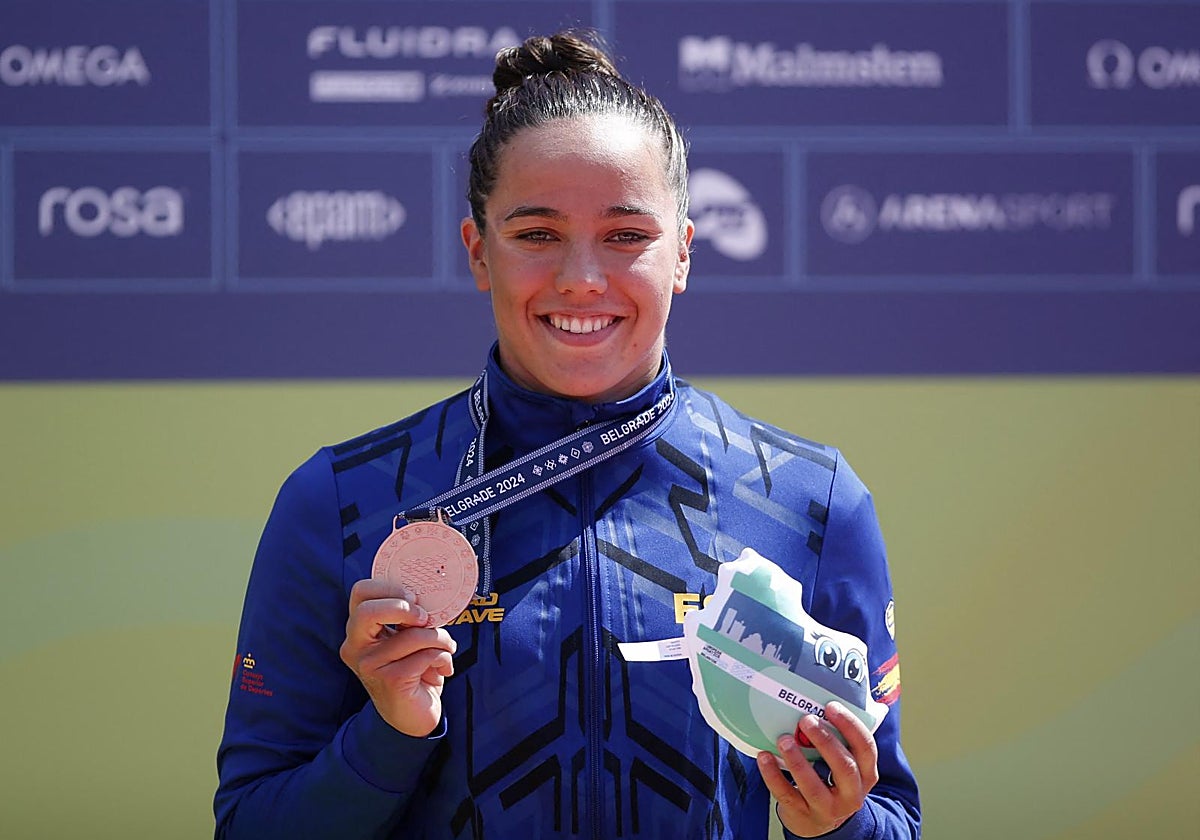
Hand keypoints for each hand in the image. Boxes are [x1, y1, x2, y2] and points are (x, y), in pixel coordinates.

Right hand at [340, 578, 457, 736]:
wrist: (412, 717)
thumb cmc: (412, 671)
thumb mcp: (407, 639)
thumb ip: (408, 619)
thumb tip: (427, 600)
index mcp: (358, 631)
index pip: (361, 593)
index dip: (389, 587)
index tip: (413, 598)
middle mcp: (356, 647)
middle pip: (369, 610)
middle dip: (404, 608)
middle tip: (425, 618)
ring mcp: (370, 665)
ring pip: (412, 635)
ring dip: (440, 639)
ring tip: (446, 648)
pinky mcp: (391, 680)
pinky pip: (427, 654)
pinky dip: (443, 658)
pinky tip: (442, 669)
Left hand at [757, 701, 879, 837]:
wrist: (819, 823)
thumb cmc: (832, 781)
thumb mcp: (845, 763)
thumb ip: (841, 739)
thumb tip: (822, 697)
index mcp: (866, 775)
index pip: (866, 748)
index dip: (850, 726)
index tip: (831, 706)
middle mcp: (852, 794)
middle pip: (845, 767)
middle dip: (826, 741)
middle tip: (806, 720)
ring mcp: (828, 808)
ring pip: (814, 786)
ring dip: (798, 760)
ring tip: (783, 739)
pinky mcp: (803, 814)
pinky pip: (786, 795)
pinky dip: (773, 775)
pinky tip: (764, 757)